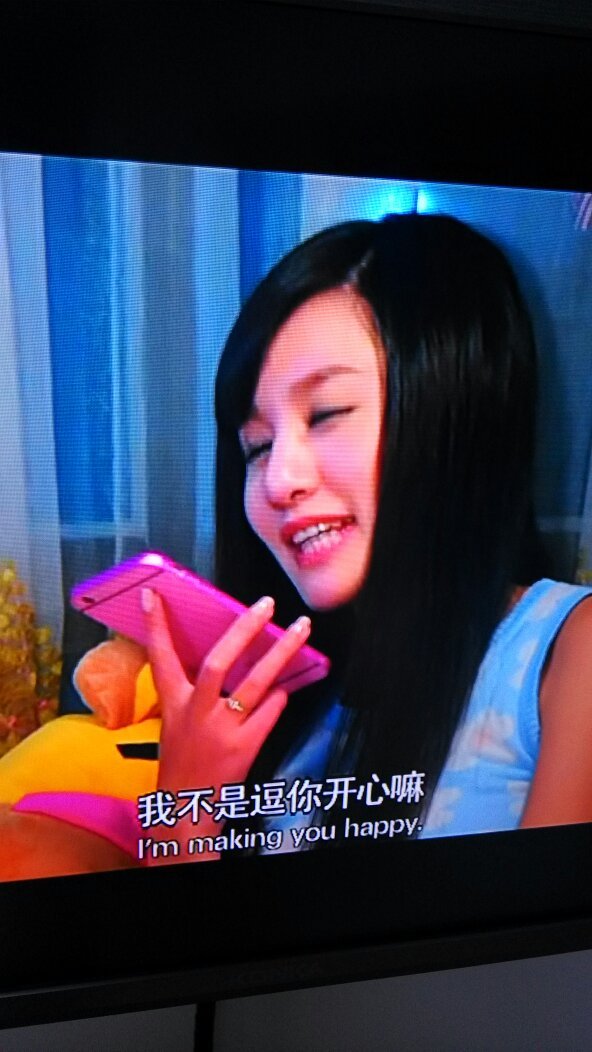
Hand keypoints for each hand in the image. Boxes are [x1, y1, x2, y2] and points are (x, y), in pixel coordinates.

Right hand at [141, 589, 310, 803]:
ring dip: (281, 652)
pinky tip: (286, 685)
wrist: (186, 809)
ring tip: (300, 628)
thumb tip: (221, 653)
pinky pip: (270, 712)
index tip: (153, 596)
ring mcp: (222, 731)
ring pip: (255, 684)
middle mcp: (197, 714)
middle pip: (218, 663)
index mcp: (174, 705)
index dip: (156, 626)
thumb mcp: (174, 722)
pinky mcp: (245, 748)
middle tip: (265, 604)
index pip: (161, 658)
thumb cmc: (182, 761)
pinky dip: (280, 696)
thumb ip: (191, 690)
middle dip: (243, 630)